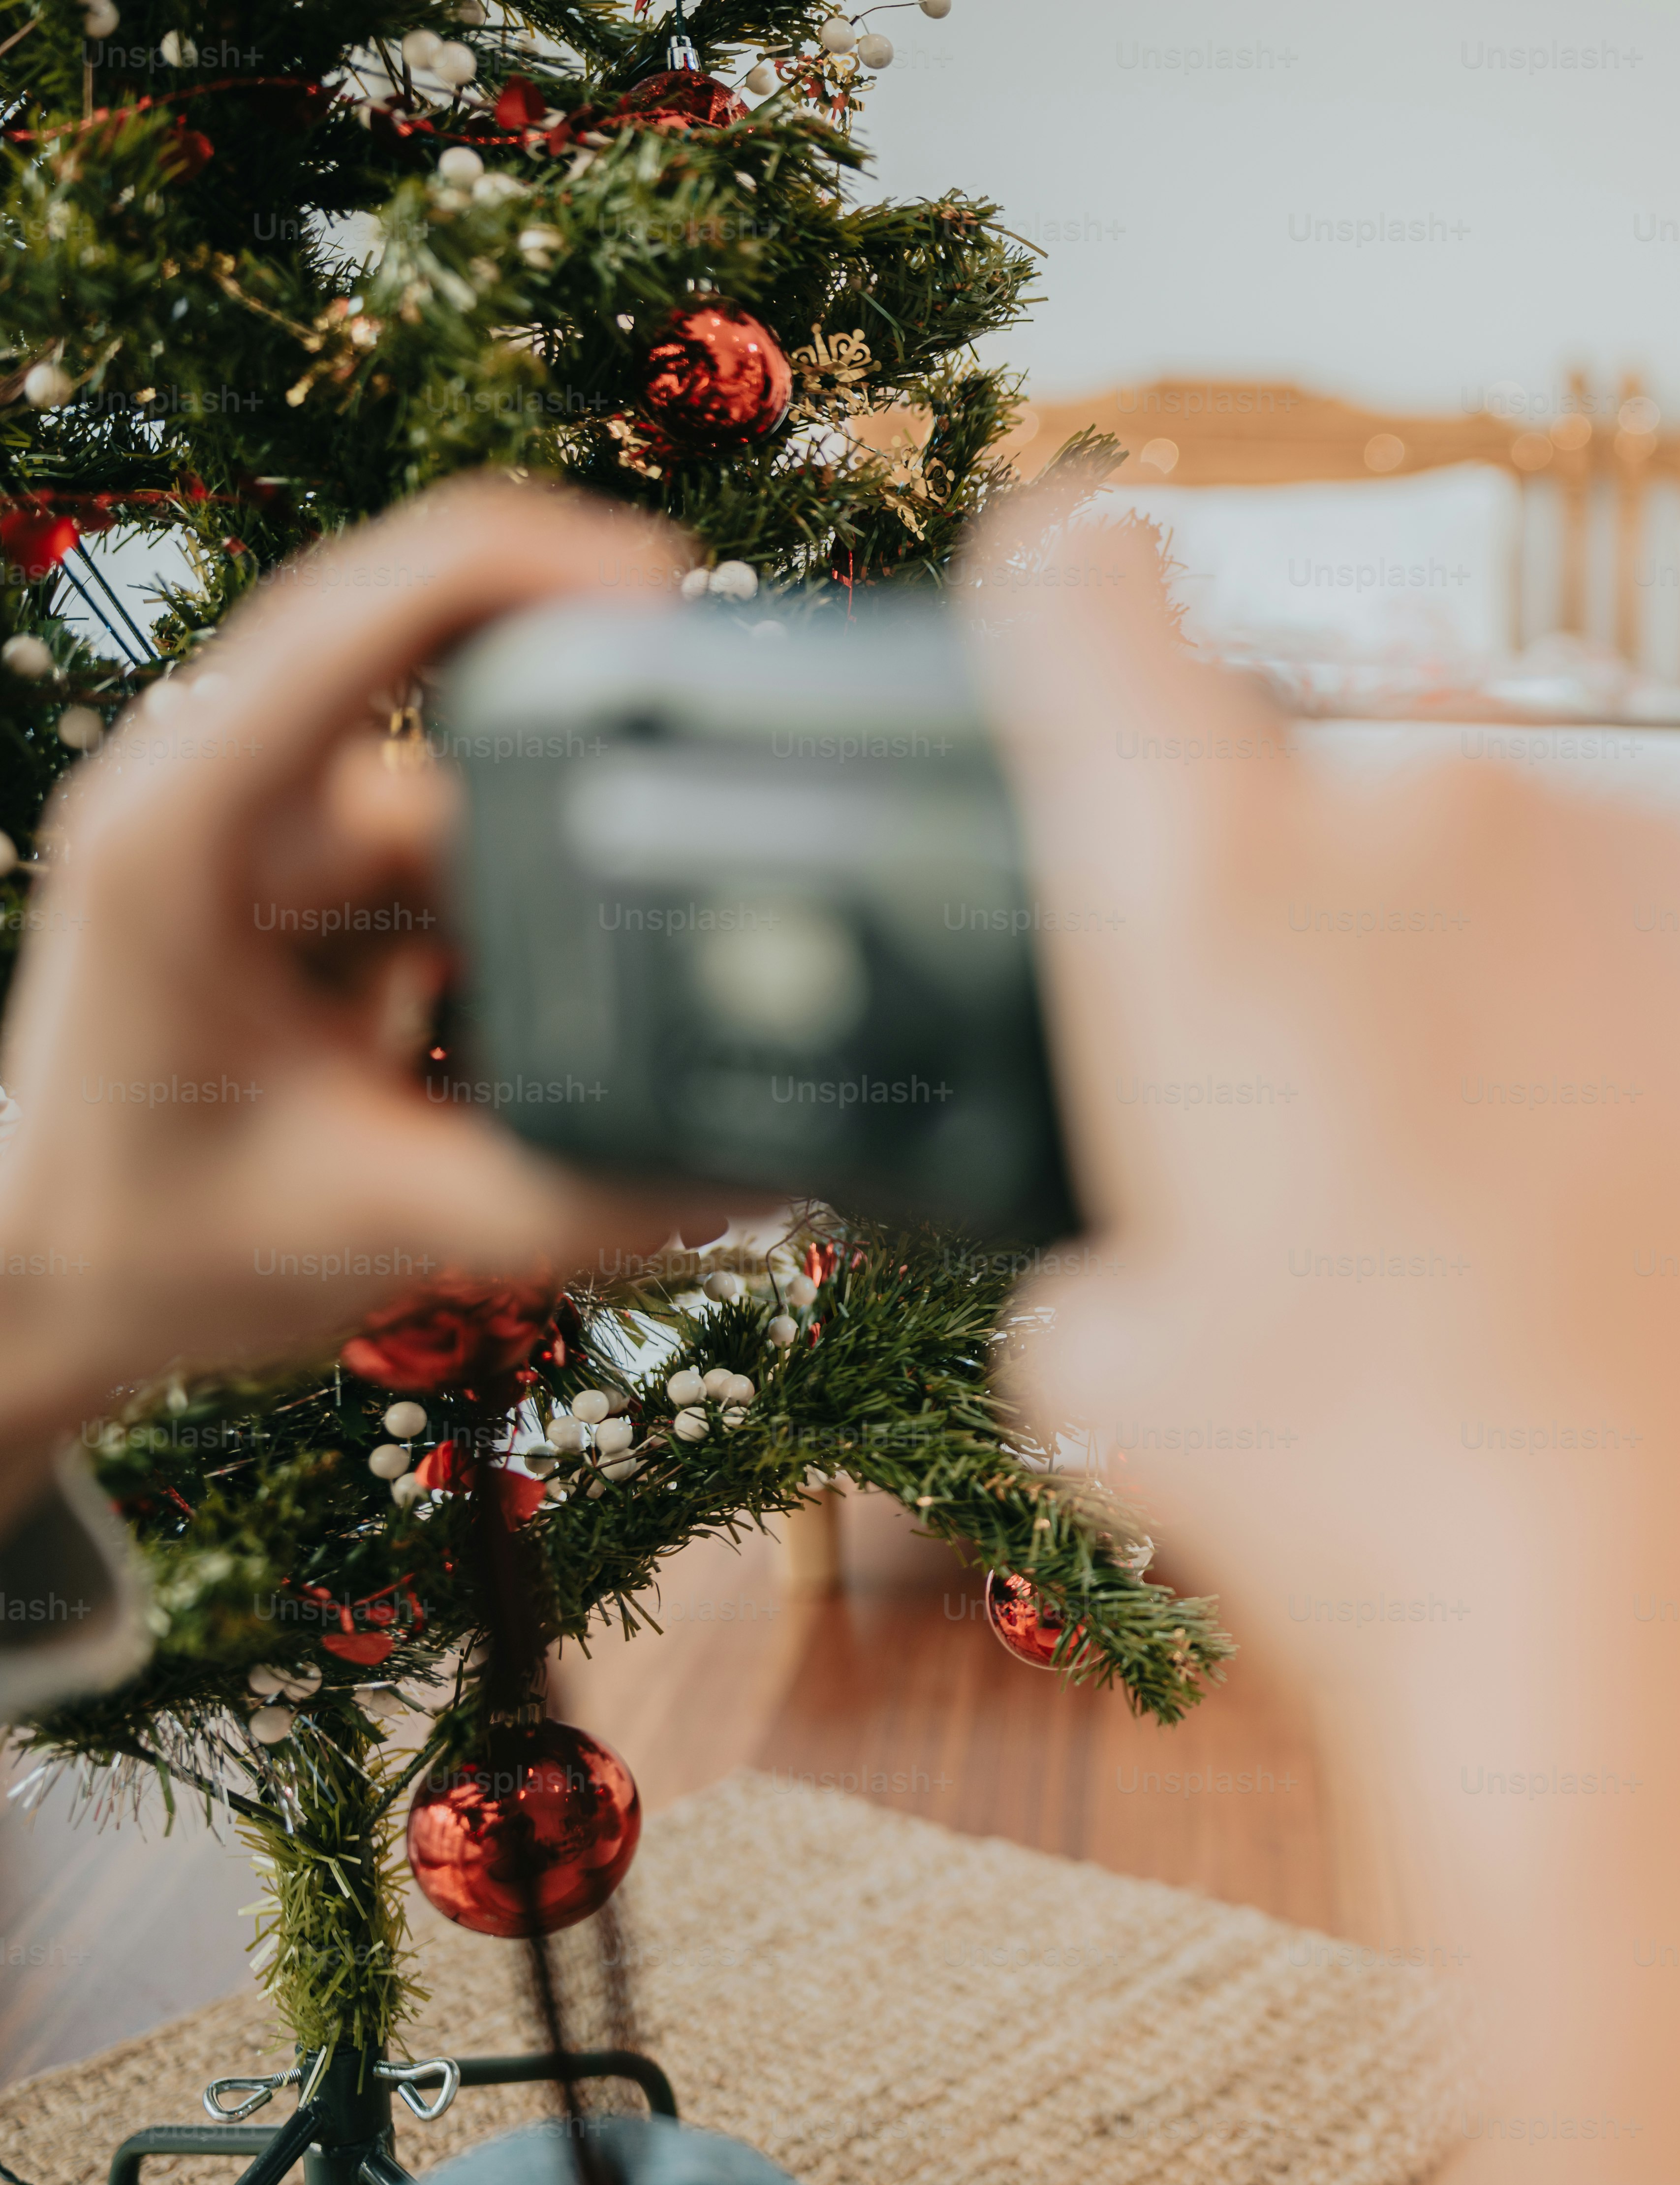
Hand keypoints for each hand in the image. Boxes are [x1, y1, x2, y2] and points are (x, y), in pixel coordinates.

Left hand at [0, 479, 708, 1445]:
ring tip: (519, 1062)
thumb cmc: (161, 1247)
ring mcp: (273, 825)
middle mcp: (222, 791)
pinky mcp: (320, 872)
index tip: (682, 591)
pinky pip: (468, 855)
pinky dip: (524, 935)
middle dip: (590, 736)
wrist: (53, 1285)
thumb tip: (766, 1170)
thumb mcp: (384, 1228)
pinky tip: (499, 1054)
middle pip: (447, 668)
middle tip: (707, 840)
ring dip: (545, 903)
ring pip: (478, 790)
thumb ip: (582, 1200)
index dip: (534, 560)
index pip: (368, 612)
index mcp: (186, 827)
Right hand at [964, 501, 1679, 2184]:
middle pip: (1371, 810)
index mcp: (1225, 881)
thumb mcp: (1164, 1420)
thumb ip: (1116, 1298)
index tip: (1090, 615)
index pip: (1087, 609)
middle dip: (1367, 949)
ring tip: (1583, 1267)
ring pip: (1578, 900)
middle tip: (1392, 1165)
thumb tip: (1132, 1303)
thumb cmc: (1440, 1512)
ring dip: (1560, 1024)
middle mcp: (1458, 811)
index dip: (1075, 610)